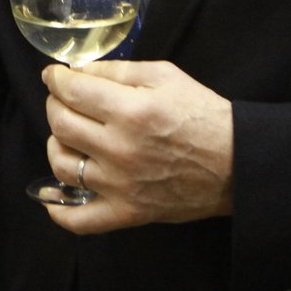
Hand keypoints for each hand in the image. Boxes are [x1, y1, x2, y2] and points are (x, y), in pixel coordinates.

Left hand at [41, 60, 233, 233]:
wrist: (236, 164)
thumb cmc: (204, 116)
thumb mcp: (166, 76)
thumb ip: (119, 70)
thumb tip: (80, 71)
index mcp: (131, 110)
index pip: (72, 92)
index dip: (55, 79)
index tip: (53, 76)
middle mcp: (120, 149)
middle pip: (61, 124)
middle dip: (54, 105)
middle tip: (62, 99)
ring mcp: (121, 185)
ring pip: (62, 165)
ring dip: (55, 145)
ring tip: (67, 136)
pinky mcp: (128, 213)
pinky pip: (79, 220)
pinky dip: (59, 210)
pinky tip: (53, 196)